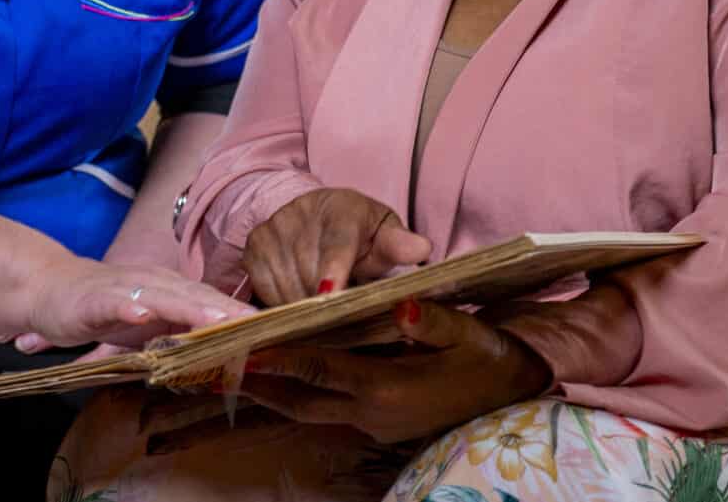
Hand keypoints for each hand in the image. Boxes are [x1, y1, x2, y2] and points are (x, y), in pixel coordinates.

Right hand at [20, 259, 251, 351]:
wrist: (50, 289)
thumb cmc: (103, 309)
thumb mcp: (147, 327)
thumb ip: (177, 338)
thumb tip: (219, 359)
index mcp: (169, 290)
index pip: (210, 302)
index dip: (239, 314)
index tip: (272, 328)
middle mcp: (152, 283)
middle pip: (196, 296)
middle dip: (227, 310)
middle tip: (258, 325)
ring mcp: (124, 288)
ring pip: (163, 297)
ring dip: (190, 307)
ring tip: (217, 318)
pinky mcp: (95, 299)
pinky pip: (115, 302)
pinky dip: (129, 308)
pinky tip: (142, 315)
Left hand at [238, 299, 550, 443]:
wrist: (513, 393)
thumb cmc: (489, 358)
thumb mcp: (467, 334)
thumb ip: (429, 319)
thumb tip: (400, 301)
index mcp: (387, 388)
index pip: (319, 369)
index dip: (278, 358)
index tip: (242, 348)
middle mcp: (371, 413)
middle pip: (299, 399)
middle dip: (257, 385)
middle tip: (214, 369)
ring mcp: (373, 424)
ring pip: (307, 410)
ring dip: (272, 393)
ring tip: (231, 374)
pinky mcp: (377, 425)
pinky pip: (324, 411)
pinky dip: (298, 393)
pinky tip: (279, 378)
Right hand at [243, 188, 432, 304]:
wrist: (319, 216)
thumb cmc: (361, 233)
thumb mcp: (384, 235)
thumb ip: (399, 246)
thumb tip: (422, 248)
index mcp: (342, 208)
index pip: (337, 242)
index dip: (334, 269)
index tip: (330, 295)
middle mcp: (301, 212)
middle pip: (309, 271)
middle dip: (326, 302)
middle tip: (342, 319)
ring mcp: (273, 227)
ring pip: (286, 284)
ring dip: (304, 307)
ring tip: (324, 312)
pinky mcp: (253, 245)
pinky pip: (265, 288)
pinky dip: (283, 303)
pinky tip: (300, 303)